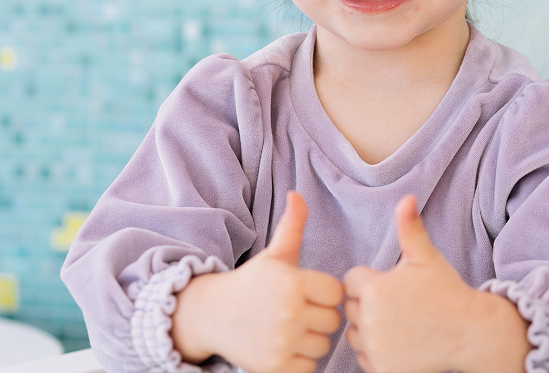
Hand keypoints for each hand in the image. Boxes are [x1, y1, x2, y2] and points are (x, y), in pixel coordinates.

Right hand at [171, 191, 343, 372]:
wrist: (212, 315)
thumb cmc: (251, 283)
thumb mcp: (273, 255)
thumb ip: (292, 226)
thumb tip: (297, 194)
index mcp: (292, 282)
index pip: (336, 293)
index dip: (324, 293)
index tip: (306, 292)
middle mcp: (289, 312)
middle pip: (332, 321)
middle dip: (318, 317)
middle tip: (296, 311)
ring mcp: (282, 341)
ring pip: (323, 346)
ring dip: (310, 340)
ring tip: (289, 328)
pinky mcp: (276, 367)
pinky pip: (308, 368)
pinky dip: (298, 361)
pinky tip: (282, 346)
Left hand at [344, 195, 529, 372]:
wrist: (470, 335)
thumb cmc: (447, 292)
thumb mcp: (426, 258)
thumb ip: (410, 228)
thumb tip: (407, 198)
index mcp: (373, 289)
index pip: (352, 280)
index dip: (373, 281)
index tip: (396, 286)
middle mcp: (369, 320)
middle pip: (351, 307)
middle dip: (370, 305)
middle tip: (401, 307)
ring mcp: (375, 348)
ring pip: (355, 334)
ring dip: (370, 330)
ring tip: (401, 325)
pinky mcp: (381, 369)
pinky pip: (365, 358)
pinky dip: (377, 353)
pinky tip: (401, 344)